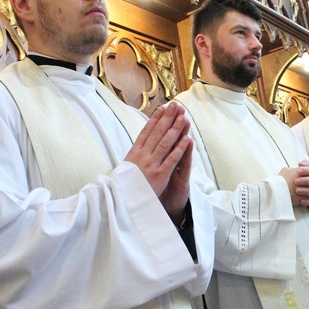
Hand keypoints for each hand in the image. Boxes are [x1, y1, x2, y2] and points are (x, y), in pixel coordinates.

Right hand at [125, 102, 191, 222]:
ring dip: (176, 129)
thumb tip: (140, 144)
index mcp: (134, 153)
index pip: (146, 132)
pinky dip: (180, 148)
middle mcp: (142, 156)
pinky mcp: (159, 175)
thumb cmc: (124, 187)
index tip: (163, 108)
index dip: (156, 119)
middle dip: (168, 118)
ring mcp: (151, 165)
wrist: (121, 203)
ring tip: (183, 117)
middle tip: (176, 106)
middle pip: (157, 133)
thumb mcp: (126, 167)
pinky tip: (187, 139)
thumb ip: (135, 156)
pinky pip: (172, 159)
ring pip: (165, 143)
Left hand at [278, 160, 308, 205]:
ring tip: (297, 190)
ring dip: (306, 191)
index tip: (297, 171)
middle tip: (296, 181)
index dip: (306, 170)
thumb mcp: (307, 170)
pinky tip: (301, 201)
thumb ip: (305, 166)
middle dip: (306, 180)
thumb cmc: (307, 177)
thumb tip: (300, 164)